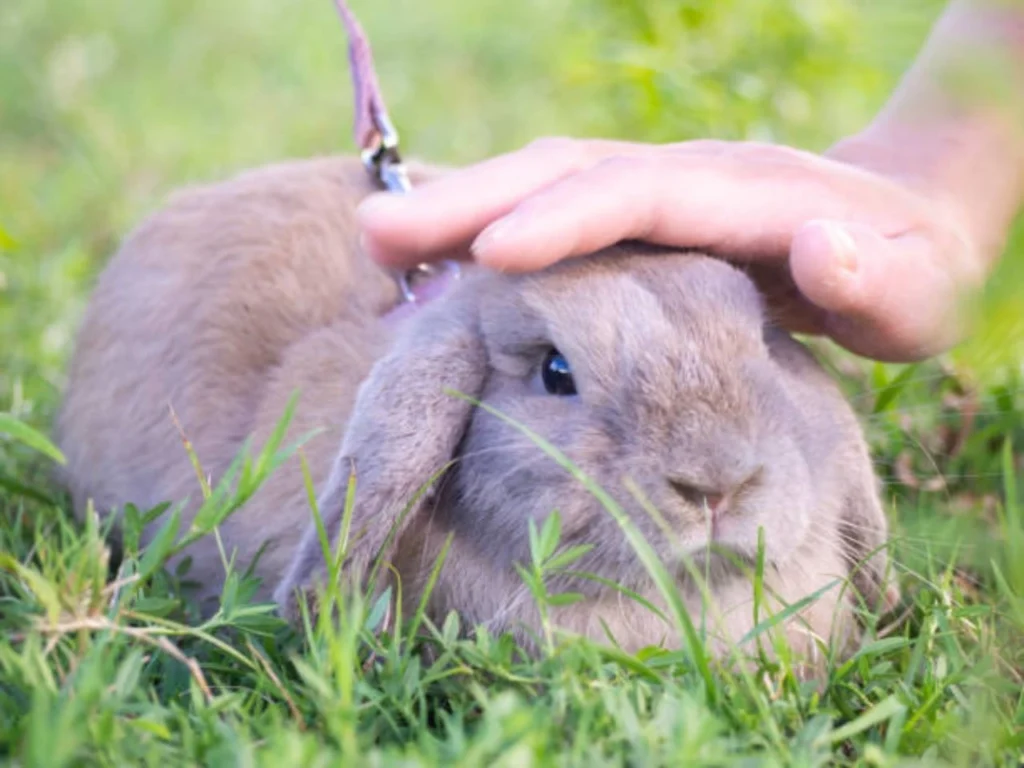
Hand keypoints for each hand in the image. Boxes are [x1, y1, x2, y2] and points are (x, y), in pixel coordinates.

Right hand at [357, 136, 989, 361]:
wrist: (902, 229)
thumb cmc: (907, 274)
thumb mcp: (916, 292)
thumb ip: (870, 278)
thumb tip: (820, 250)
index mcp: (747, 196)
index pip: (641, 197)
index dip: (568, 221)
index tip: (491, 253)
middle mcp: (686, 178)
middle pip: (565, 172)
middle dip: (473, 201)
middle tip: (377, 237)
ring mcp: (655, 191)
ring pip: (544, 184)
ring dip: (461, 208)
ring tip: (379, 249)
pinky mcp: (638, 218)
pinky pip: (551, 213)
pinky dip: (488, 232)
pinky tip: (435, 270)